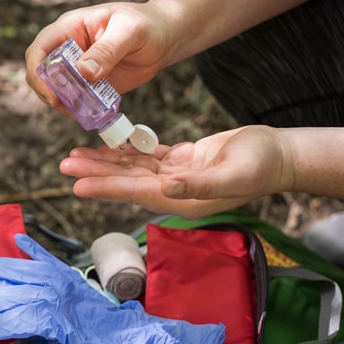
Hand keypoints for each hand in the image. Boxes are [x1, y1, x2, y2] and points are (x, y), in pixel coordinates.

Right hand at [25, 1, 176, 113]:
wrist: (163, 38)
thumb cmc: (146, 24)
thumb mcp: (129, 31)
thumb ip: (108, 50)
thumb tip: (85, 71)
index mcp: (70, 29)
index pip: (40, 49)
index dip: (38, 72)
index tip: (51, 93)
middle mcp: (68, 49)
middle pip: (41, 73)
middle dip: (47, 92)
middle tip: (64, 107)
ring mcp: (77, 69)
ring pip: (55, 89)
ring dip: (62, 104)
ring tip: (81, 112)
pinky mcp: (89, 85)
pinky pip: (75, 100)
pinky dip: (77, 110)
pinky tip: (91, 114)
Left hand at [59, 125, 293, 219]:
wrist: (280, 156)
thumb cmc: (262, 166)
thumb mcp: (233, 175)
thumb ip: (199, 184)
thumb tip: (167, 187)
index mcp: (183, 199)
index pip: (136, 193)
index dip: (106, 188)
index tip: (77, 185)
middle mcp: (174, 191)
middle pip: (126, 181)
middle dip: (95, 173)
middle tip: (63, 166)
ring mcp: (177, 176)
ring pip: (132, 168)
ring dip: (105, 161)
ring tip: (75, 155)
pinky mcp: (181, 160)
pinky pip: (147, 155)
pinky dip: (127, 150)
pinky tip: (108, 145)